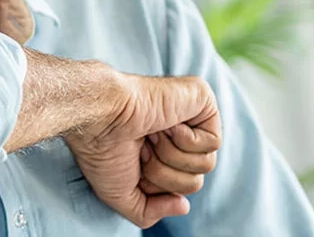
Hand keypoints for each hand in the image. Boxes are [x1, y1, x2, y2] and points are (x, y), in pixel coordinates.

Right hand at [64, 71, 221, 228]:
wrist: (99, 118)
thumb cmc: (102, 151)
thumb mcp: (119, 195)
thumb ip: (149, 212)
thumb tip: (183, 205)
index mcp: (159, 154)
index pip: (179, 189)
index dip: (156, 187)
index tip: (133, 164)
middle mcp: (177, 137)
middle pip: (195, 181)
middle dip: (164, 174)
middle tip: (142, 149)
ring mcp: (191, 117)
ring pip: (207, 164)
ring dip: (172, 156)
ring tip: (152, 135)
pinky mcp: (202, 101)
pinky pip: (213, 142)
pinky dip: (185, 140)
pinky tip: (166, 125)